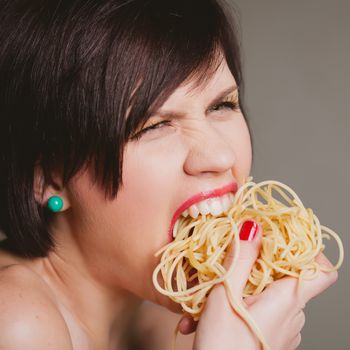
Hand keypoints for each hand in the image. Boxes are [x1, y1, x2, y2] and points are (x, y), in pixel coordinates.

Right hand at [177, 221, 337, 349]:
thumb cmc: (222, 344)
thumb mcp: (226, 293)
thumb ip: (242, 258)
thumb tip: (254, 226)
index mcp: (288, 300)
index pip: (322, 270)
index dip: (308, 249)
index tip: (280, 238)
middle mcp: (293, 314)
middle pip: (288, 276)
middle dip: (258, 265)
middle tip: (231, 263)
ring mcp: (283, 328)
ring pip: (270, 293)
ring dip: (244, 286)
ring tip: (212, 293)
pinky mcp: (270, 336)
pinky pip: (262, 310)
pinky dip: (242, 304)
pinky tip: (212, 312)